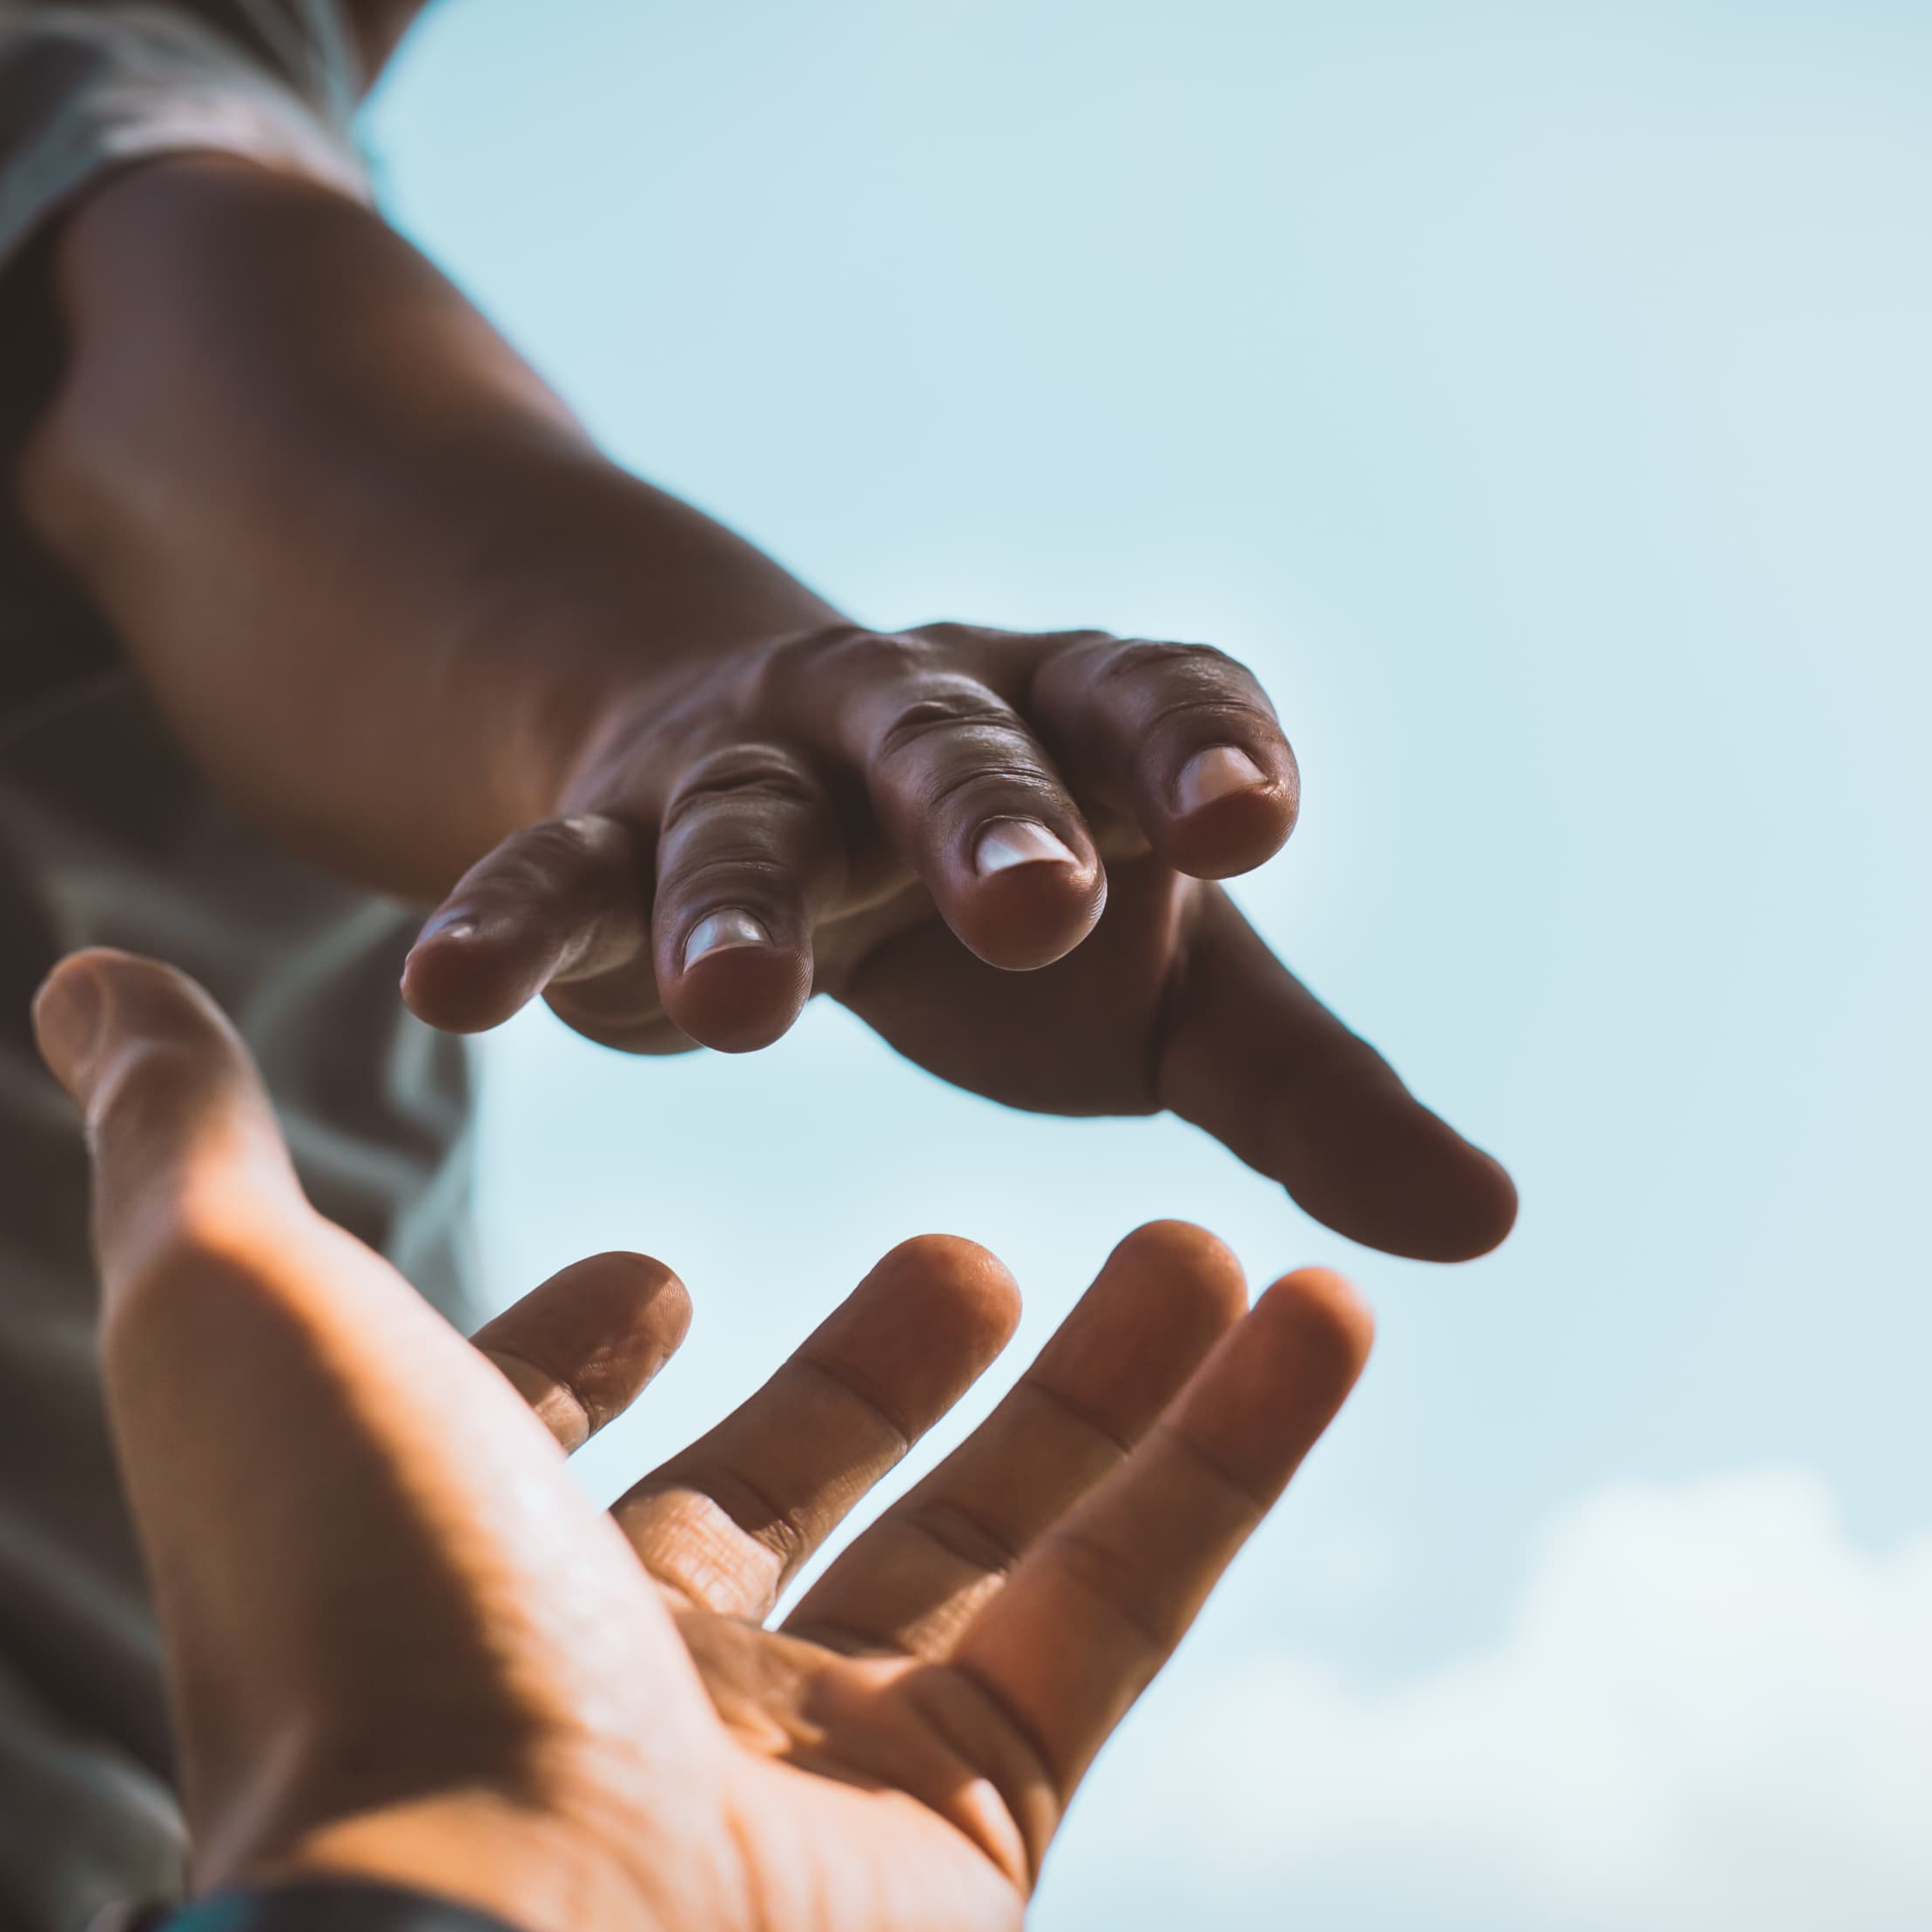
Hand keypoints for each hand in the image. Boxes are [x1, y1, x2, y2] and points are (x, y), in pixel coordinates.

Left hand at [34, 947, 1374, 1931]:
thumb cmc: (353, 1602)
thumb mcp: (238, 1304)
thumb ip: (181, 1134)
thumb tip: (84, 972)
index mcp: (460, 1555)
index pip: (538, 1442)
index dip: (587, 1352)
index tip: (655, 1267)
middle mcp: (625, 1672)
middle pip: (797, 1482)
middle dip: (889, 1364)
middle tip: (977, 1247)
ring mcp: (806, 1762)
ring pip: (992, 1538)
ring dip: (1107, 1389)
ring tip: (1204, 1236)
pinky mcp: (973, 1826)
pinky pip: (1123, 1612)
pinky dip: (1229, 1461)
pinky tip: (1315, 1309)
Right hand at [400, 623, 1514, 1261]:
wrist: (765, 779)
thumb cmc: (1011, 899)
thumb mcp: (1168, 988)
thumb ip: (1308, 1091)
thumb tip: (1489, 1228)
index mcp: (1075, 734)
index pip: (1149, 703)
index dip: (1199, 747)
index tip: (1253, 819)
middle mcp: (910, 726)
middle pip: (950, 749)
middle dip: (985, 820)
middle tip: (1034, 904)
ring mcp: (747, 775)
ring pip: (736, 825)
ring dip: (731, 906)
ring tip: (732, 1019)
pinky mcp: (606, 836)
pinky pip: (551, 875)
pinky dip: (503, 925)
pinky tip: (443, 991)